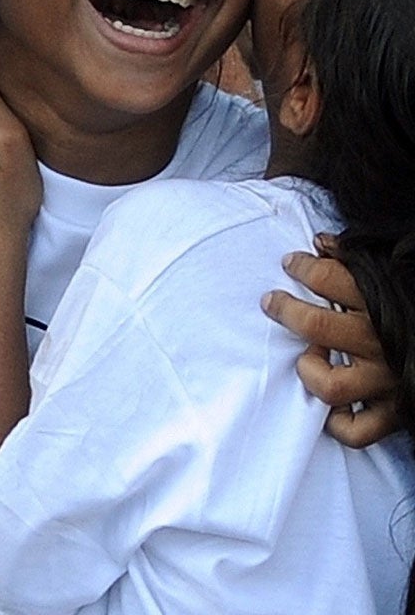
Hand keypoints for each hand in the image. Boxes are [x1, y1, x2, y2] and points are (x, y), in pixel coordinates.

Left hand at [265, 237, 403, 445]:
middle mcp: (382, 344)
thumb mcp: (401, 276)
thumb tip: (322, 242)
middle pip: (317, 326)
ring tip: (311, 355)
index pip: (328, 279)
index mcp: (385, 304)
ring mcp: (386, 382)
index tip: (292, 263)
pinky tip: (332, 405)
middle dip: (287, 310)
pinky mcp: (395, 414)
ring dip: (311, 369)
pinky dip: (338, 423)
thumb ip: (361, 259)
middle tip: (273, 302)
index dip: (303, 266)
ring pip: (331, 385)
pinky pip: (356, 431)